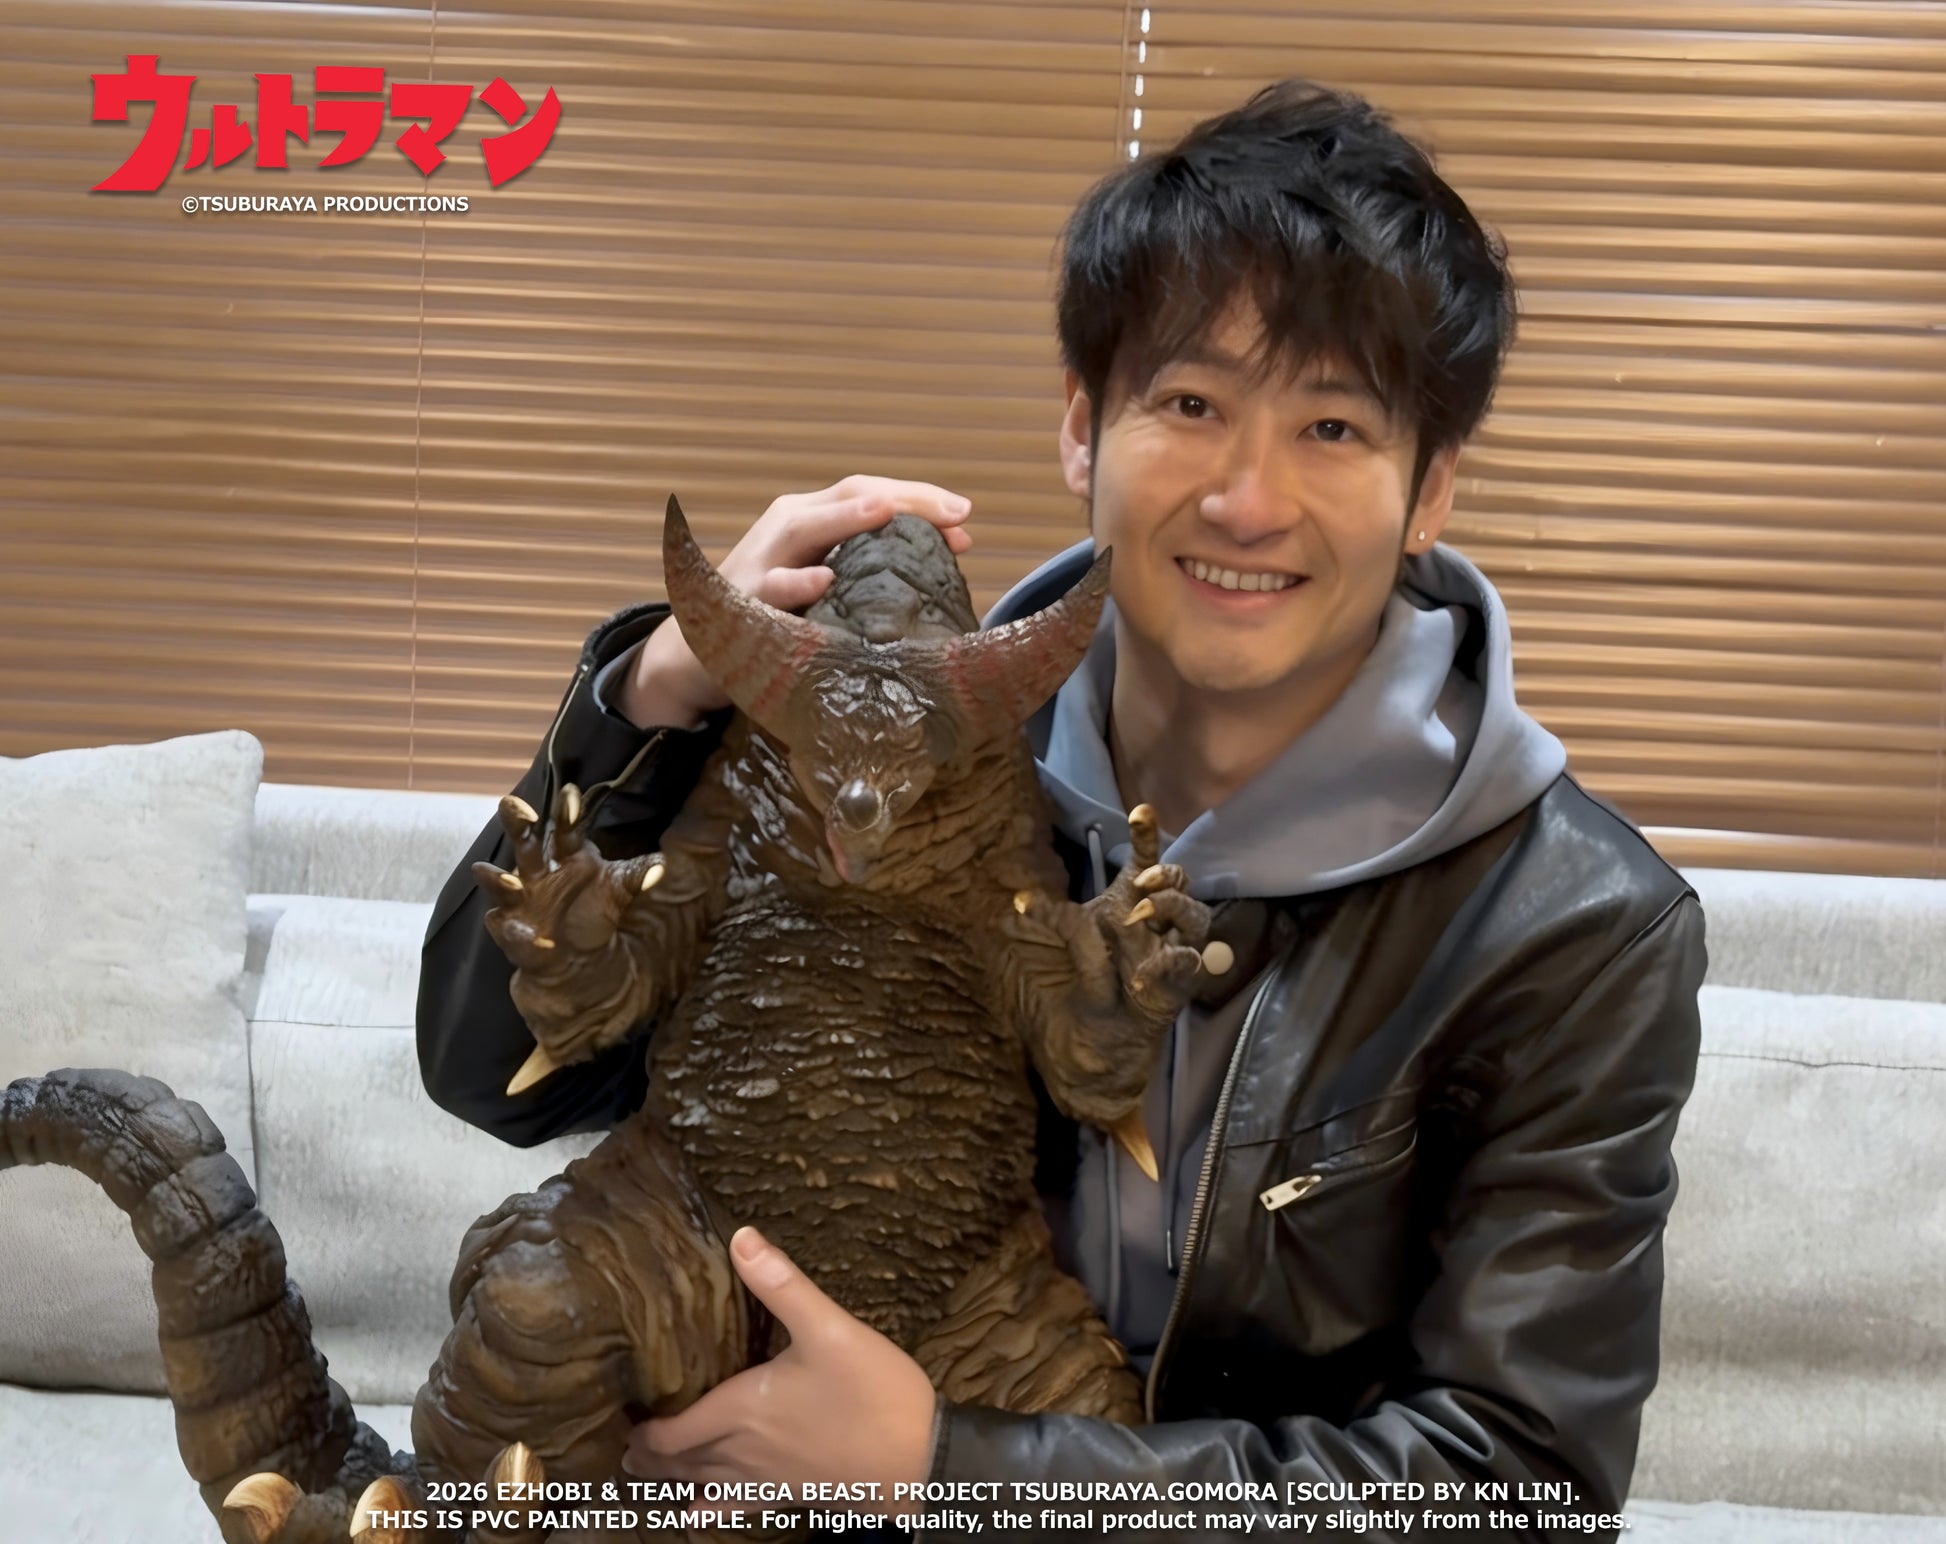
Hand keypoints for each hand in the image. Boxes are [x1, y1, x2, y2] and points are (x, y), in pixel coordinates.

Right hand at [621, 475, 973, 728]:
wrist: (698, 652)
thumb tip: (949, 558)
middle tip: (954, 513)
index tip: (966, 518)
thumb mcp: (828, 584)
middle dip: (903, 501)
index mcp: (815, 521)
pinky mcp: (738, 599)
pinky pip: (768, 586)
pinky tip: (824, 579)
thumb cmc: (776, 615)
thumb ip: (875, 569)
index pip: (874, 495)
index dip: (920, 500)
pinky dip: (795, 580)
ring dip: (846, 518)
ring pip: (805, 527)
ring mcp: (760, 559)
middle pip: (851, 496)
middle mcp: (788, 528)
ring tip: (887, 512)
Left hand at [624, 1226, 936, 1515]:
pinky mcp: (790, 1496)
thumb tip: (740, 1237)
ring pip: (702, 1488)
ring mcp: (766, 1481)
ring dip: (671, 1481)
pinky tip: (699, 1512)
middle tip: (626, 1447)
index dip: (645, 1431)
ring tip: (645, 1474)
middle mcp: (743, 1453)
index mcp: (742, 1411)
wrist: (919, 1462)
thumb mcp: (830, 1328)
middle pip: (680, 1464)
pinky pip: (735, 1510)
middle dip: (649, 1456)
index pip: (673, 1433)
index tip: (624, 1419)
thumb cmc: (873, 1393)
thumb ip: (782, 1284)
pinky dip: (708, 1510)